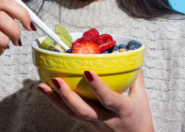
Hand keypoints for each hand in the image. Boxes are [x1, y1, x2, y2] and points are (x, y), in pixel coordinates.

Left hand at [38, 68, 153, 131]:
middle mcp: (106, 119)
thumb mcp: (142, 98)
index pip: (109, 99)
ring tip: (42, 86)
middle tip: (56, 80)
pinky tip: (48, 92)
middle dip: (68, 95)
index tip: (88, 72)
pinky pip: (71, 114)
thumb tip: (131, 58)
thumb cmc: (140, 120)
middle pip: (83, 110)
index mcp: (122, 111)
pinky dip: (58, 103)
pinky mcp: (87, 125)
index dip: (98, 87)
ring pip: (72, 114)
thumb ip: (135, 78)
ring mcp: (94, 124)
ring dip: (55, 100)